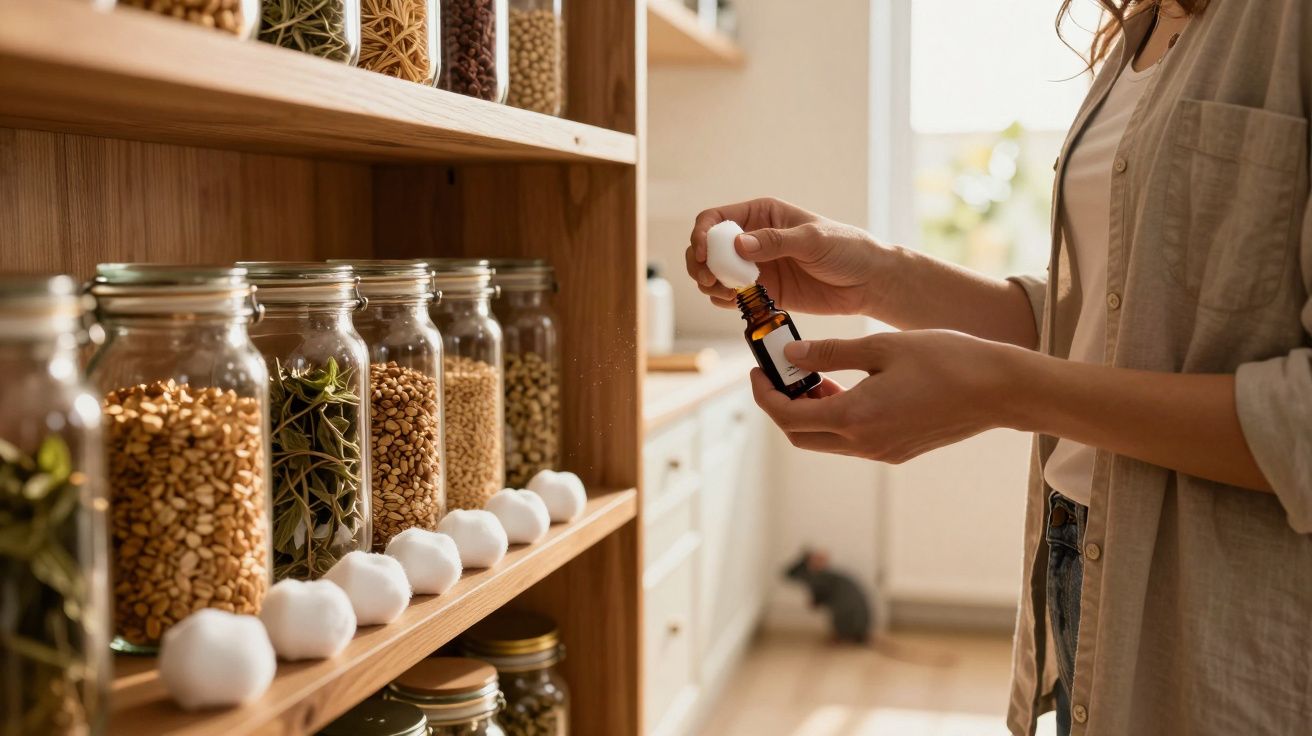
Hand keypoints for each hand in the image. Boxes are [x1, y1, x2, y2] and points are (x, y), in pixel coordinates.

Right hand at [686, 197, 888, 315]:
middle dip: (699, 262)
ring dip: (709, 283)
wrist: (868, 282)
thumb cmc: (846, 248)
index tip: (701, 253)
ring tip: (724, 293)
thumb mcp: (812, 239)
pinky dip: (723, 300)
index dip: (702, 234)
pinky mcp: (762, 292)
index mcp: (762, 215)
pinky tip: (733, 302)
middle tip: (707, 279)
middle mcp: (753, 238)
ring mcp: (755, 266)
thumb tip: (739, 245)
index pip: (717, 218)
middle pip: (708, 247)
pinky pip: (730, 295)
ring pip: (714, 273)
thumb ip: (775, 241)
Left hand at [749, 330, 1022, 462]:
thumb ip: (830, 354)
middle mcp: (863, 444)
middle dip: (781, 406)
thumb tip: (791, 356)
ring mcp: (882, 452)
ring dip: (810, 412)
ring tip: (814, 375)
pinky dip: (836, 417)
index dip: (764, 395)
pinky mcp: (898, 451)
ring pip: (825, 440)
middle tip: (779, 374)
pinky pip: (851, 441)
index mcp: (854, 417)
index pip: (788, 416)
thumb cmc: (948, 361)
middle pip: (801, 435)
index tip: (757, 371)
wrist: (1001, 391)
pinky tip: (846, 387)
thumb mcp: (881, 346)